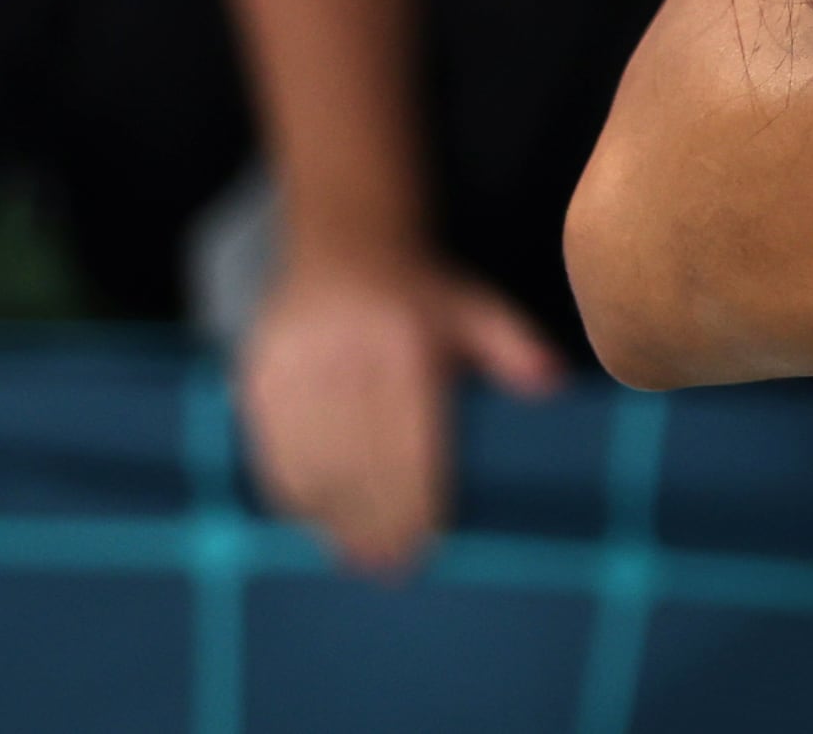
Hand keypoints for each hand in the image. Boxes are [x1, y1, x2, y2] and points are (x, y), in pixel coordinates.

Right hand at [237, 240, 566, 576]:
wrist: (342, 244)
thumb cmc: (420, 292)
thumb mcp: (474, 307)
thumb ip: (513, 346)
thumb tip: (554, 384)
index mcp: (402, 340)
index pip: (408, 437)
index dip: (415, 496)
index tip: (428, 541)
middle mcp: (344, 354)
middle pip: (359, 459)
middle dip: (376, 520)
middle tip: (390, 568)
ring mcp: (295, 366)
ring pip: (314, 462)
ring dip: (334, 518)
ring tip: (355, 558)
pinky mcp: (259, 378)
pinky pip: (272, 451)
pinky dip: (294, 493)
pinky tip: (315, 523)